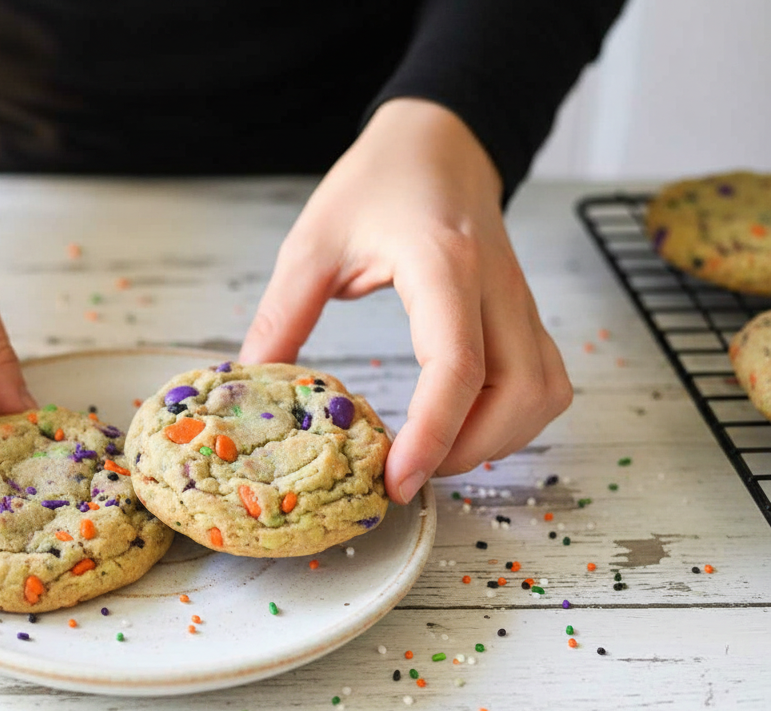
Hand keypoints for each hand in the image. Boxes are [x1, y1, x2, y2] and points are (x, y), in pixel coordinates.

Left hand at [239, 99, 571, 503]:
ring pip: (544, 394)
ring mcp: (520, 300)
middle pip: (521, 393)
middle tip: (410, 474)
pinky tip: (466, 427)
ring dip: (499, 441)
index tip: (396, 481)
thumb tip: (253, 381)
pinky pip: (546, 381)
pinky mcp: (525, 313)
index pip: (457, 367)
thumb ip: (282, 313)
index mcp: (443, 265)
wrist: (439, 140)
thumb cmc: (377, 182)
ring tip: (436, 455)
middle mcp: (496, 287)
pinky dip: (515, 420)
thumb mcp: (313, 240)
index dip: (434, 436)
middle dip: (470, 452)